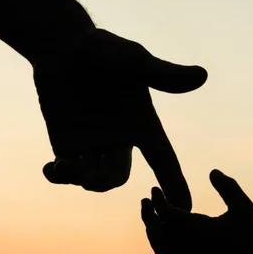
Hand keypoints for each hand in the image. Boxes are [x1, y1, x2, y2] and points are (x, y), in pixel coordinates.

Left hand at [34, 29, 207, 209]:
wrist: (63, 44)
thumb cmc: (103, 48)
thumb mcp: (134, 61)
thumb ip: (163, 74)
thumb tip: (202, 76)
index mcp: (142, 125)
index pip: (164, 161)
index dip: (175, 185)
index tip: (187, 209)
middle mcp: (119, 140)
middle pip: (118, 176)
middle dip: (105, 180)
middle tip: (89, 176)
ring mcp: (92, 144)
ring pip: (92, 178)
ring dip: (80, 178)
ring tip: (64, 166)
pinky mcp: (66, 144)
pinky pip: (65, 172)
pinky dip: (58, 176)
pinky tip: (50, 170)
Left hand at [141, 169, 252, 253]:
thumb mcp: (244, 206)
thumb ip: (228, 187)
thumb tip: (212, 171)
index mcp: (199, 230)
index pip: (167, 214)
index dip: (158, 200)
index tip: (154, 189)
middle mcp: (191, 248)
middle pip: (157, 232)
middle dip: (148, 215)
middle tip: (145, 201)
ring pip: (160, 249)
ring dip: (153, 233)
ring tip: (152, 218)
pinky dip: (162, 252)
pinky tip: (164, 243)